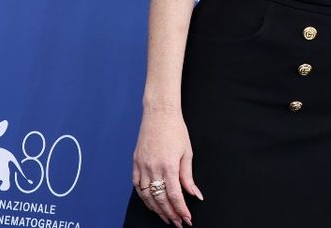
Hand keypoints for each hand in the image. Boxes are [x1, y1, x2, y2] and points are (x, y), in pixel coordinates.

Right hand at [132, 108, 203, 225]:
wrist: (159, 113)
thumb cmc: (176, 130)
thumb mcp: (187, 153)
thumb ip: (188, 177)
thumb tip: (194, 195)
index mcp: (169, 165)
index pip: (174, 196)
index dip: (180, 210)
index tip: (187, 219)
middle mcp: (153, 168)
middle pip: (160, 199)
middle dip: (170, 214)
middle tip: (178, 223)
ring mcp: (142, 165)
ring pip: (146, 196)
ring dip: (156, 209)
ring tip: (166, 217)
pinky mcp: (135, 162)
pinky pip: (137, 186)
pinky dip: (144, 197)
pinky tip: (151, 203)